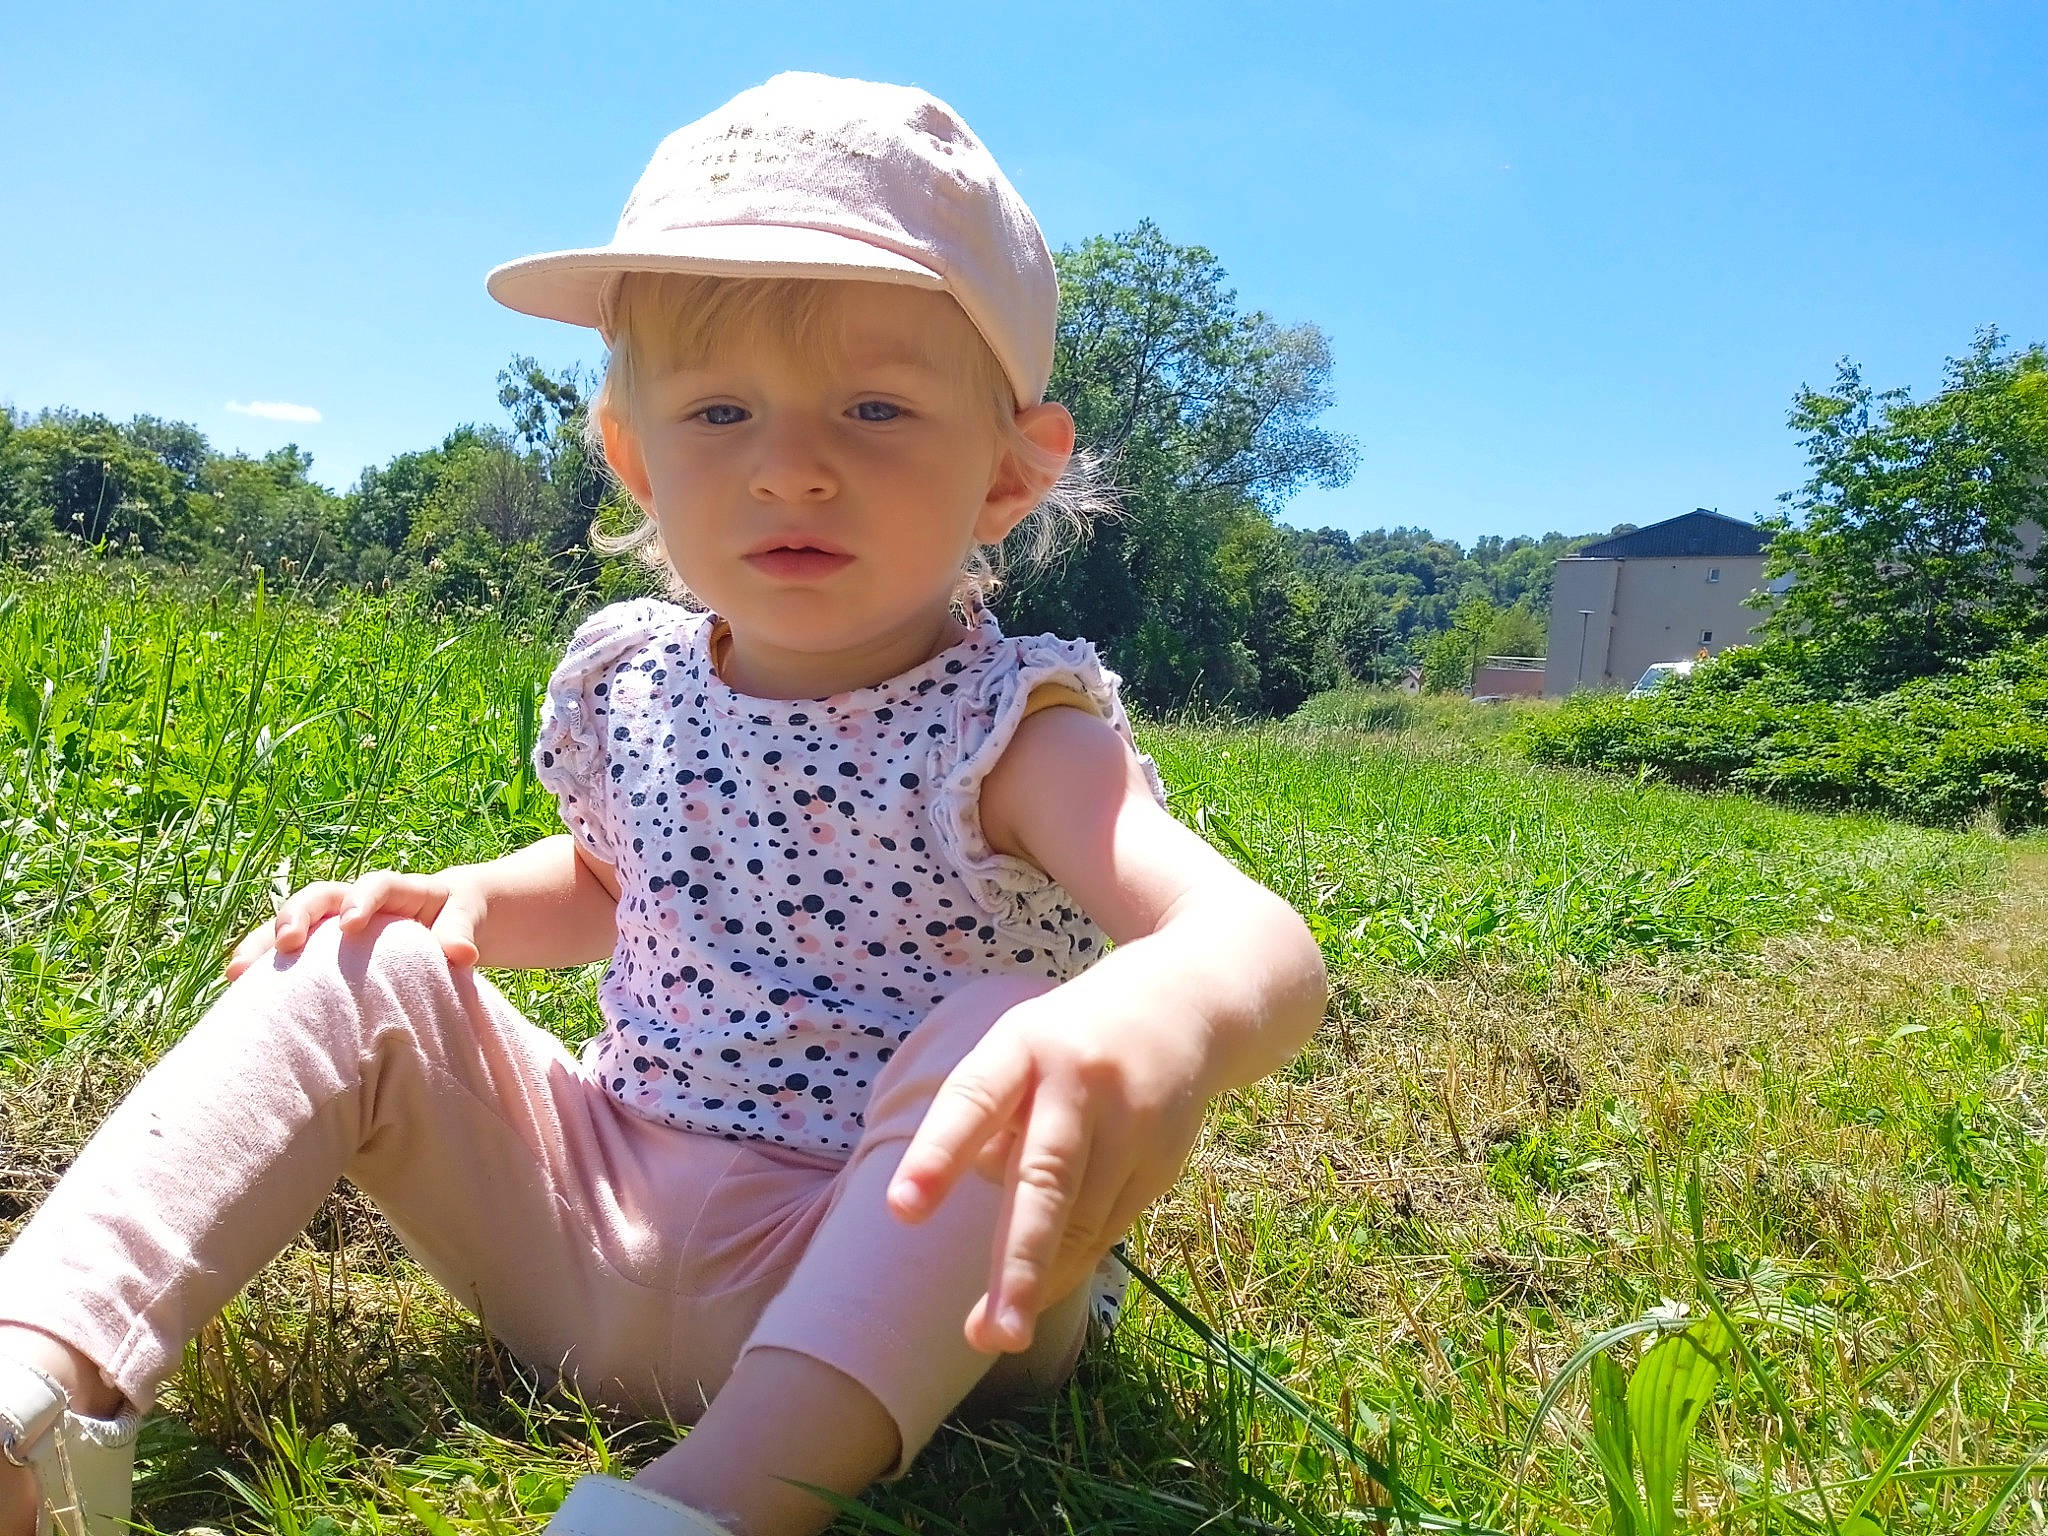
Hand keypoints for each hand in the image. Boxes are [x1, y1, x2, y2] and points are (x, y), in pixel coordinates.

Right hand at [224, 870, 485, 980]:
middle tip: (284, 943)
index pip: (378, 885)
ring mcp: (335, 923)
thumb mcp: (468, 918)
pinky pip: (288, 952)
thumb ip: (461, 932)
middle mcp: (359, 900)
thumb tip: (461, 955)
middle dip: (298, 915)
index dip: (363, 900)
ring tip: (237, 973)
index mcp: (400, 890)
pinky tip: (239, 993)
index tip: (352, 924)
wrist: (449, 918)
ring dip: (263, 943)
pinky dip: (265, 967)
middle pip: (321, 896)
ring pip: (292, 923)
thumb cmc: (460, 918)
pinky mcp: (323, 946)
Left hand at [885, 977, 1212, 1353]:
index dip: (939, 1153)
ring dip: (1039, 1280)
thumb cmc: (1067, 1041)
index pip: (975, 1099)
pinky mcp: (1164, 1158)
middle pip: (1047, 1179)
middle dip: (1018, 1262)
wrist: (1182, 1002)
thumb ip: (992, 1120)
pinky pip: (1110, 1226)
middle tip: (990, 1334)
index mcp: (1026, 1045)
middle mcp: (1081, 1082)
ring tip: (996, 1330)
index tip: (901, 1209)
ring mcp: (1132, 1122)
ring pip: (1082, 1219)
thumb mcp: (1016, 1048)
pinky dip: (1072, 1261)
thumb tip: (985, 1202)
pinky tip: (1041, 1289)